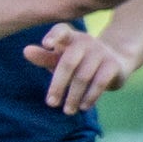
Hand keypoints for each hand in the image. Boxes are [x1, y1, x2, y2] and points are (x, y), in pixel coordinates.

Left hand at [23, 25, 137, 113]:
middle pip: (68, 62)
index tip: (46, 44)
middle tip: (51, 103)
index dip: (54, 36)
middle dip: (58, 85)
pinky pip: (100, 82)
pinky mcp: (113, 65)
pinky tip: (83, 107)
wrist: (116, 62)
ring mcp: (101, 52)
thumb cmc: (80, 61)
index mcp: (70, 38)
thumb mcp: (61, 59)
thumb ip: (44, 57)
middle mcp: (86, 42)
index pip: (61, 30)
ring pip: (83, 76)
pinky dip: (90, 96)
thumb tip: (26, 51)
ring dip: (73, 96)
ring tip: (67, 111)